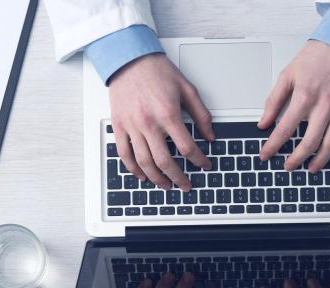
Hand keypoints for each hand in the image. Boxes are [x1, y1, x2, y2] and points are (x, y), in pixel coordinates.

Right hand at [109, 53, 214, 190]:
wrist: (130, 60)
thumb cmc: (157, 71)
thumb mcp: (187, 89)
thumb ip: (201, 114)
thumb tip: (210, 135)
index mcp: (168, 114)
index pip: (187, 147)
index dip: (199, 160)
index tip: (204, 165)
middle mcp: (149, 123)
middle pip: (165, 161)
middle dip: (178, 177)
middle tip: (186, 185)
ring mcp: (132, 126)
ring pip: (144, 162)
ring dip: (157, 178)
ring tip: (166, 185)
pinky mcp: (119, 126)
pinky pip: (124, 154)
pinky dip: (134, 169)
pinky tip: (142, 175)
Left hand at [258, 40, 329, 172]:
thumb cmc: (316, 58)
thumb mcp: (287, 75)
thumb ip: (273, 101)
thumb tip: (263, 122)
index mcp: (304, 96)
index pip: (284, 129)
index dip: (273, 146)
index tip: (266, 155)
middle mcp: (324, 105)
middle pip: (309, 142)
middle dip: (296, 159)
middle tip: (288, 166)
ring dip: (319, 161)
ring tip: (310, 168)